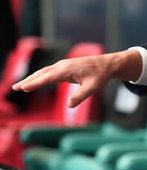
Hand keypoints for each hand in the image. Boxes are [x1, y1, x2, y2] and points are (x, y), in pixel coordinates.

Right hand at [12, 49, 141, 107]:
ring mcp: (63, 65)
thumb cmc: (100, 75)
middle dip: (28, 80)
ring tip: (21, 86)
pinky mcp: (65, 68)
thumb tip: (68, 105)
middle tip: (15, 87)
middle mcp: (62, 66)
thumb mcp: (93, 87)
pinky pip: (49, 72)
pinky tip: (35, 81)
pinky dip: (40, 77)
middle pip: (41, 74)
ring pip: (44, 72)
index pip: (47, 77)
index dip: (34, 83)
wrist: (107, 64)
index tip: (23, 87)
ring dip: (32, 78)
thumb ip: (80, 96)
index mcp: (67, 69)